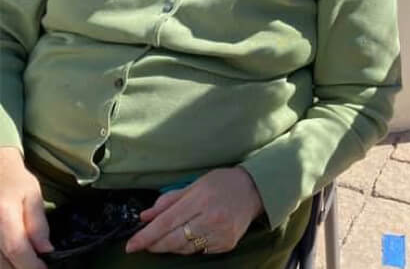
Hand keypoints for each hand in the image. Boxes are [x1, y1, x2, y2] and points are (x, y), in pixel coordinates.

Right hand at [0, 147, 51, 268]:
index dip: (31, 264)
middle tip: (38, 268)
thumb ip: (38, 223)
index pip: (17, 248)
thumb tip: (46, 250)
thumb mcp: (32, 195)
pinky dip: (3, 261)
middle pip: (2, 263)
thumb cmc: (14, 181)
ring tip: (28, 263)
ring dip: (11, 268)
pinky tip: (14, 260)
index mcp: (4, 213)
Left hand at [125, 167, 263, 255]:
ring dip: (171, 245)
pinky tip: (191, 236)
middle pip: (173, 240)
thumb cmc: (222, 182)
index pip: (167, 221)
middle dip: (155, 244)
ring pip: (185, 249)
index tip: (131, 245)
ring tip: (169, 237)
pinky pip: (200, 251)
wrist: (254, 189)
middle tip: (144, 244)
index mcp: (201, 198)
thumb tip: (145, 216)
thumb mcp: (195, 184)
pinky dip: (190, 246)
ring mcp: (220, 233)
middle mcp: (211, 217)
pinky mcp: (226, 244)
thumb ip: (169, 200)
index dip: (147, 235)